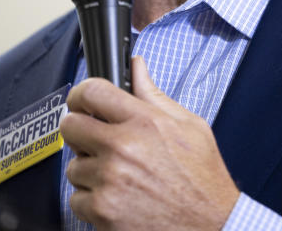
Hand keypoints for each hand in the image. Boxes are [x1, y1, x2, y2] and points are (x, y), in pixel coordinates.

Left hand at [60, 56, 240, 229]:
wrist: (210, 225)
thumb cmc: (202, 178)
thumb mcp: (189, 126)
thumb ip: (155, 95)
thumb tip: (137, 68)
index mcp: (144, 122)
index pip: (92, 92)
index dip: (82, 94)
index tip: (82, 101)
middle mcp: (123, 148)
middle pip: (71, 125)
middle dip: (81, 130)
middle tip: (96, 140)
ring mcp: (109, 181)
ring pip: (73, 166)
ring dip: (90, 171)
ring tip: (119, 176)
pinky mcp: (101, 211)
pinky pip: (76, 199)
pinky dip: (93, 201)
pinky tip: (118, 198)